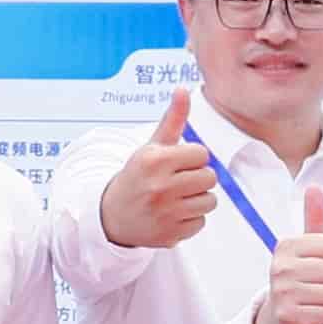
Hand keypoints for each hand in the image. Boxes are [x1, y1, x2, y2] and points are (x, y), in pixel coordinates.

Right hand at [101, 87, 220, 248]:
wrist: (112, 216)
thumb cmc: (138, 177)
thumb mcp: (151, 147)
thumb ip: (172, 119)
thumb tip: (184, 89)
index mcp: (155, 160)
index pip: (202, 154)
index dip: (193, 158)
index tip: (177, 163)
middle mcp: (160, 186)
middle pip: (209, 177)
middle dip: (197, 178)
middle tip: (178, 181)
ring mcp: (165, 213)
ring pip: (210, 201)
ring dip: (197, 199)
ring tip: (177, 197)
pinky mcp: (170, 234)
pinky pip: (201, 222)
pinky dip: (190, 219)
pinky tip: (172, 214)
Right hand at [250, 184, 322, 323]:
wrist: (282, 314)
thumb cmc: (301, 275)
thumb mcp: (307, 246)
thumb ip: (314, 219)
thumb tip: (313, 187)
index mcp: (285, 245)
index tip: (320, 263)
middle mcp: (279, 267)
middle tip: (316, 284)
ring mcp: (282, 292)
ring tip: (313, 297)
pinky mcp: (288, 316)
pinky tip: (310, 311)